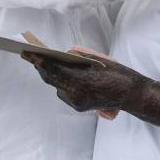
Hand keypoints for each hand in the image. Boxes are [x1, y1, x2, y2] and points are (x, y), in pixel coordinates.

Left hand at [23, 51, 149, 112]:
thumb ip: (78, 56)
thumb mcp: (97, 59)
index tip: (28, 52)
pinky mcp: (79, 107)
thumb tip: (64, 53)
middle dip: (41, 67)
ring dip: (53, 76)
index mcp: (80, 79)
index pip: (53, 68)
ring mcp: (77, 102)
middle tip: (31, 56)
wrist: (131, 93)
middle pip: (51, 79)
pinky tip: (65, 78)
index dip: (39, 60)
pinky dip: (63, 85)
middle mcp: (75, 93)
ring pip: (57, 87)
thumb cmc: (117, 73)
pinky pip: (65, 94)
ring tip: (47, 65)